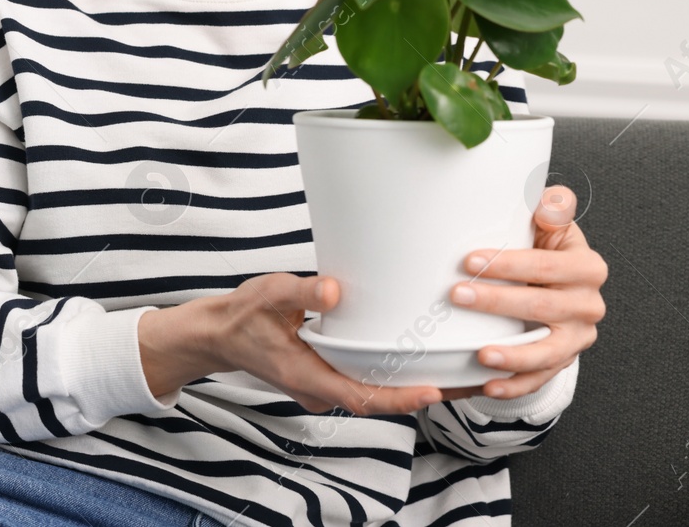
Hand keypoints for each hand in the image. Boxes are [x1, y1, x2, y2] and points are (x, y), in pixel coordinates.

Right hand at [139, 272, 445, 415]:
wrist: (216, 334)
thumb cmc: (240, 316)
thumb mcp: (267, 295)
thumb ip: (301, 291)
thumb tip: (336, 289)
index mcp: (308, 376)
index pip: (363, 397)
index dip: (401, 398)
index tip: (434, 391)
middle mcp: (321, 388)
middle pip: (382, 399)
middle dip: (427, 393)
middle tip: (472, 380)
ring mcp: (325, 384)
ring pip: (377, 392)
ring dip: (416, 384)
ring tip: (458, 371)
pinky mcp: (327, 374)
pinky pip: (368, 381)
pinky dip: (396, 375)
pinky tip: (419, 358)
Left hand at [436, 184, 607, 401]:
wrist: (555, 282)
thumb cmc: (545, 248)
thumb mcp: (551, 224)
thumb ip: (553, 208)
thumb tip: (549, 203)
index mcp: (586, 267)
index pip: (547, 265)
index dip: (509, 264)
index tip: (470, 261)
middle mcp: (588, 304)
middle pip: (543, 305)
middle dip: (498, 302)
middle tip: (458, 296)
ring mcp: (577, 337)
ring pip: (547, 350)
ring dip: (513, 355)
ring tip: (481, 354)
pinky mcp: (562, 360)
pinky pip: (539, 378)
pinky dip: (515, 384)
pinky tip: (489, 385)